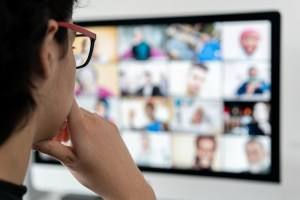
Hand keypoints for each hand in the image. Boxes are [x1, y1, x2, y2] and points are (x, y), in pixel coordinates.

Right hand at [33, 99, 155, 199]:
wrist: (124, 181)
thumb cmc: (97, 175)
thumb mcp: (70, 162)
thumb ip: (51, 148)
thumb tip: (34, 140)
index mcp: (83, 128)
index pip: (69, 103)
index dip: (58, 103)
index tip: (51, 115)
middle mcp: (95, 121)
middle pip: (74, 111)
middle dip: (63, 122)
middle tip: (60, 140)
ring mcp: (106, 123)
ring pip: (85, 115)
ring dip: (76, 124)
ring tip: (74, 144)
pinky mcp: (113, 127)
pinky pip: (96, 120)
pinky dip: (88, 126)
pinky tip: (88, 143)